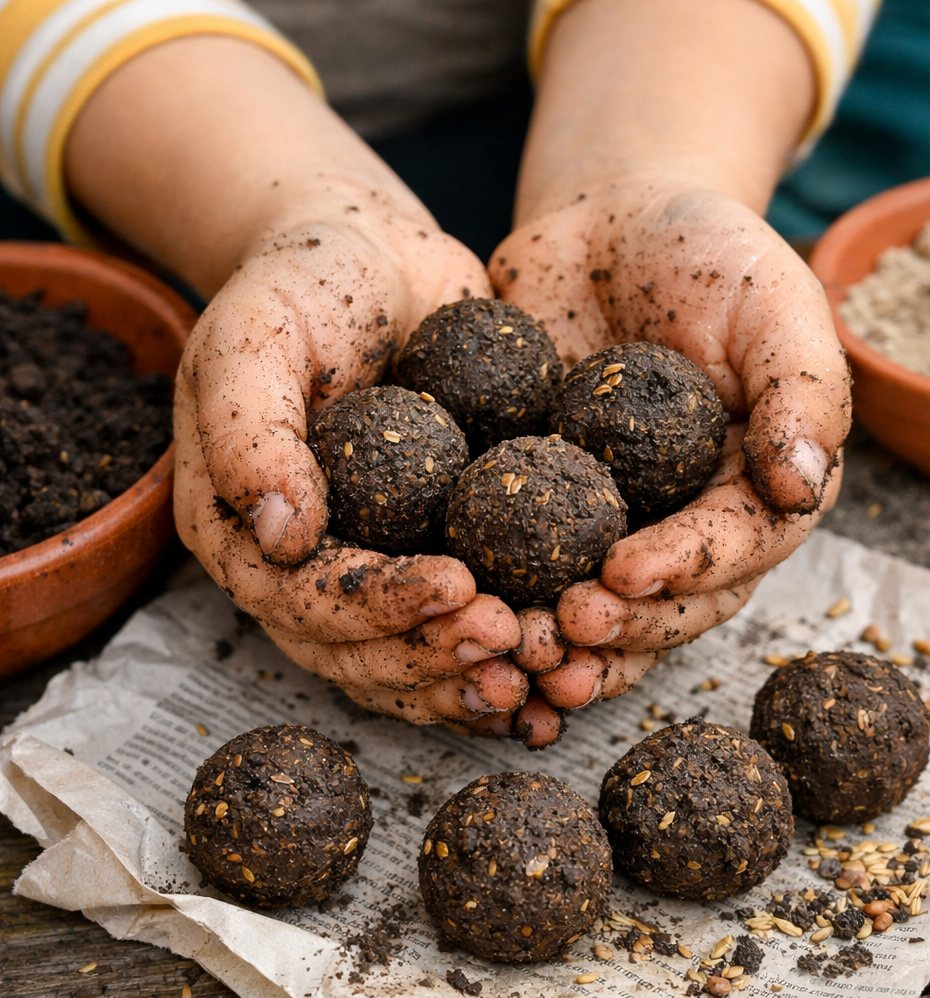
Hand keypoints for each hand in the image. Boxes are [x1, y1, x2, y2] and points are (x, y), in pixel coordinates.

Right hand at [174, 203, 527, 725]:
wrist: (376, 256)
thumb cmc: (305, 283)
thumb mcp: (255, 334)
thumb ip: (251, 431)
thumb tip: (282, 536)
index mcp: (242, 528)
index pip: (300, 598)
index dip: (374, 608)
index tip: (456, 585)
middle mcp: (301, 566)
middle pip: (353, 651)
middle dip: (431, 656)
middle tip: (510, 638)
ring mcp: (368, 563)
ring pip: (404, 657)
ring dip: (466, 674)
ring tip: (536, 664)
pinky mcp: (428, 549)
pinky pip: (452, 622)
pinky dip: (497, 652)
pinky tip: (551, 656)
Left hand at [491, 184, 849, 704]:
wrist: (608, 224)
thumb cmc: (706, 254)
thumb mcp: (773, 302)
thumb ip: (804, 389)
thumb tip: (807, 486)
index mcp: (755, 487)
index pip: (735, 548)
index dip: (686, 571)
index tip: (624, 573)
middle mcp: (688, 522)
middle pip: (668, 603)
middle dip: (621, 628)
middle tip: (564, 627)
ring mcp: (613, 521)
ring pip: (598, 608)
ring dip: (560, 644)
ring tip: (514, 649)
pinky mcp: (544, 508)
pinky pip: (524, 565)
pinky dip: (500, 598)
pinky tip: (464, 613)